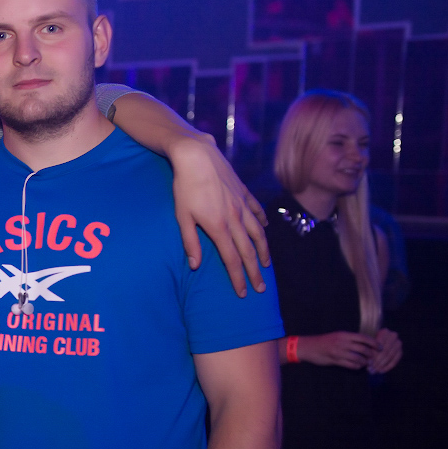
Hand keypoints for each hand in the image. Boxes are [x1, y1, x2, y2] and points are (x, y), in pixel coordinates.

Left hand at [168, 136, 269, 296]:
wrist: (196, 156)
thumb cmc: (184, 187)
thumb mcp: (182, 216)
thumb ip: (190, 242)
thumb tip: (195, 265)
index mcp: (218, 227)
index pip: (232, 259)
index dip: (238, 278)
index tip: (244, 292)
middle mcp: (234, 218)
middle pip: (248, 251)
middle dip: (254, 272)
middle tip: (261, 288)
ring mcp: (241, 204)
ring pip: (257, 232)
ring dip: (262, 251)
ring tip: (265, 264)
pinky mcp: (243, 192)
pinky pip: (256, 211)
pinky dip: (262, 222)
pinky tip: (265, 229)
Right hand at [296, 331, 377, 369]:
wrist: (308, 347)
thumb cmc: (323, 341)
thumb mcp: (336, 336)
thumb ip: (349, 339)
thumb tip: (364, 343)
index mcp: (344, 335)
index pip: (363, 338)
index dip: (374, 343)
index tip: (380, 347)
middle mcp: (342, 342)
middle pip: (363, 349)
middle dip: (371, 354)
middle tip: (374, 357)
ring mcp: (339, 352)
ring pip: (358, 358)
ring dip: (364, 362)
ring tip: (366, 363)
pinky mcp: (335, 360)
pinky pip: (350, 365)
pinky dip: (357, 366)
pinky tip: (358, 366)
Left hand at [368, 328, 401, 373]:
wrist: (377, 341)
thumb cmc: (369, 342)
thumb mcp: (366, 343)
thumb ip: (368, 349)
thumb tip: (369, 363)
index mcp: (384, 331)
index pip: (379, 345)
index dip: (373, 355)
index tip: (368, 363)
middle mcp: (393, 336)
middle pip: (385, 351)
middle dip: (377, 362)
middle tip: (370, 370)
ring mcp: (398, 343)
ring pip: (390, 356)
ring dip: (382, 365)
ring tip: (374, 371)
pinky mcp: (401, 351)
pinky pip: (395, 360)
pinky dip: (388, 367)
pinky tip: (381, 371)